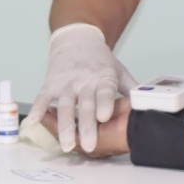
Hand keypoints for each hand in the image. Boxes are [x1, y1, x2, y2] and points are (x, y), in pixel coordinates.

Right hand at [25, 23, 135, 151]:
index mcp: (103, 77)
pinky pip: (43, 97)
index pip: (105, 91)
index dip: (104, 103)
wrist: (77, 39)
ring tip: (66, 144)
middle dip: (86, 125)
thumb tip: (150, 106)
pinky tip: (33, 123)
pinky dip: (37, 109)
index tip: (104, 117)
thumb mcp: (119, 71)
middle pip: (84, 104)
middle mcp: (84, 80)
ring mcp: (66, 82)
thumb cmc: (101, 60)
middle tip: (88, 144)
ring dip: (64, 125)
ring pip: (64, 105)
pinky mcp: (51, 82)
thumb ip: (132, 89)